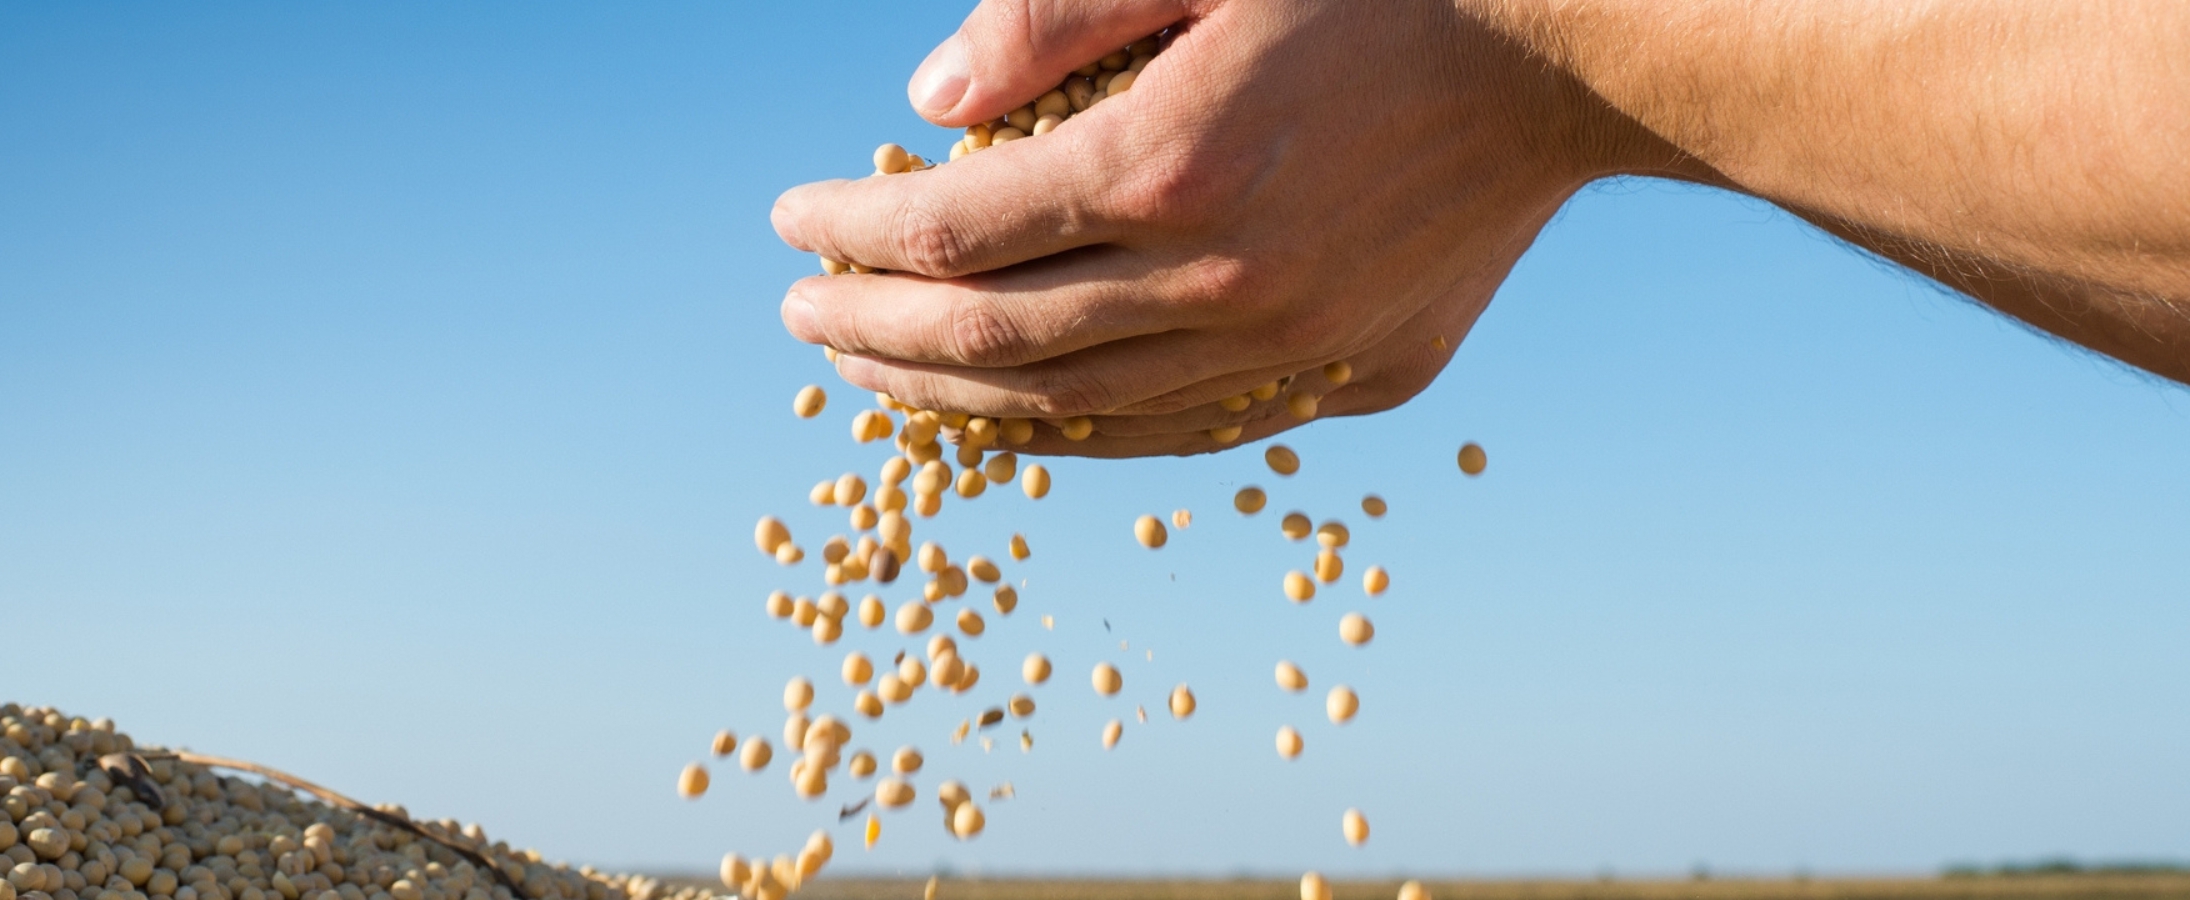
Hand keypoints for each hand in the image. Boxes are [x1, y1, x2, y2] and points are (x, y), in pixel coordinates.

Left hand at [771, 0, 1687, 456]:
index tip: (788, 228)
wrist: (1572, 55)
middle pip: (990, 342)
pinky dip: (1071, 435)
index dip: (847, 236)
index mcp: (1168, 165)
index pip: (947, 233)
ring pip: (1072, 412)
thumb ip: (1053, 19)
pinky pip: (1172, 438)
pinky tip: (1012, 418)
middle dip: (870, 337)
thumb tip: (921, 109)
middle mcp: (1221, 283)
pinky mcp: (1350, 383)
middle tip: (801, 322)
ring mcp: (1288, 351)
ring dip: (951, 401)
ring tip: (878, 377)